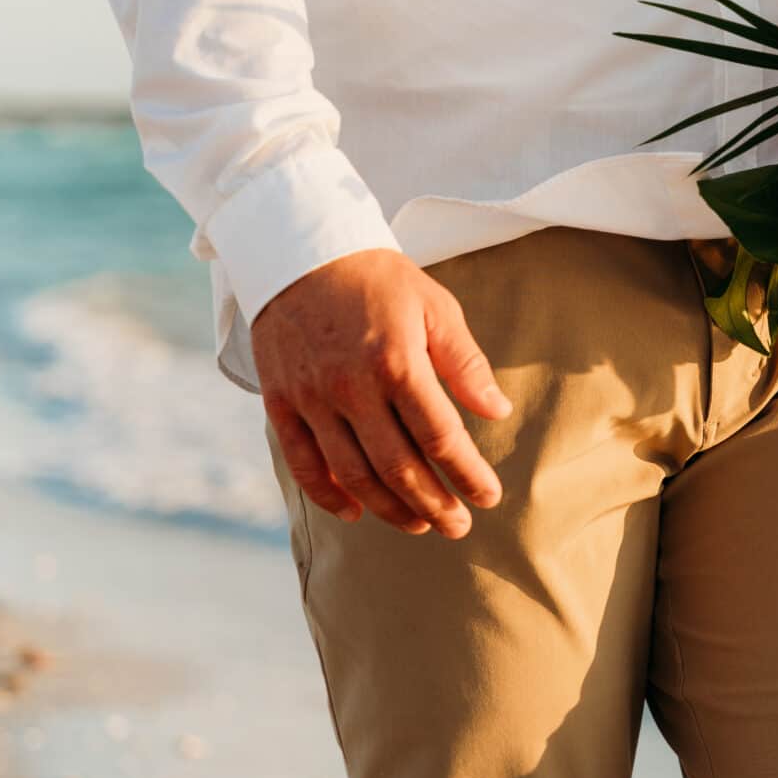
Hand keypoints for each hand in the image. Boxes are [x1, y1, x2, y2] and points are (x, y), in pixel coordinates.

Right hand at [252, 250, 512, 537]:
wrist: (300, 252)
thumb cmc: (378, 279)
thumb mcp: (435, 306)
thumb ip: (466, 363)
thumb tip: (497, 411)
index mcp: (396, 362)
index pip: (440, 437)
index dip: (467, 474)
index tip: (489, 497)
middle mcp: (350, 387)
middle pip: (397, 466)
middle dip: (433, 504)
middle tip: (459, 526)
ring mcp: (311, 397)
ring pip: (351, 474)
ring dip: (388, 508)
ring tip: (419, 525)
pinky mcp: (280, 401)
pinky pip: (303, 461)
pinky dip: (328, 495)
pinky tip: (355, 512)